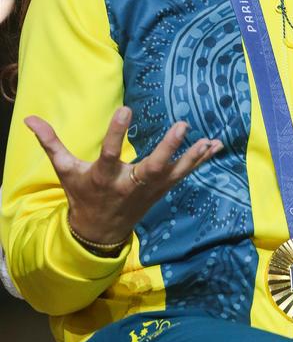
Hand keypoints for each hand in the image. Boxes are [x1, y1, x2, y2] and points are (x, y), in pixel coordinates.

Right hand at [24, 107, 222, 245]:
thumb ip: (51, 143)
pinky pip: (184, 174)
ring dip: (192, 156)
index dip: (117, 133)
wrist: (100, 232)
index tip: (126, 109)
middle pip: (152, 167)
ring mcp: (149, 189)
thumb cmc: (82, 195)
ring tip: (208, 140)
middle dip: (168, 148)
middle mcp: (130, 184)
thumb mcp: (66, 170)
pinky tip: (215, 145)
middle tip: (182, 124)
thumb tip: (29, 118)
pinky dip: (199, 161)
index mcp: (104, 178)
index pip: (110, 153)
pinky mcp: (162, 190)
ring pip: (174, 173)